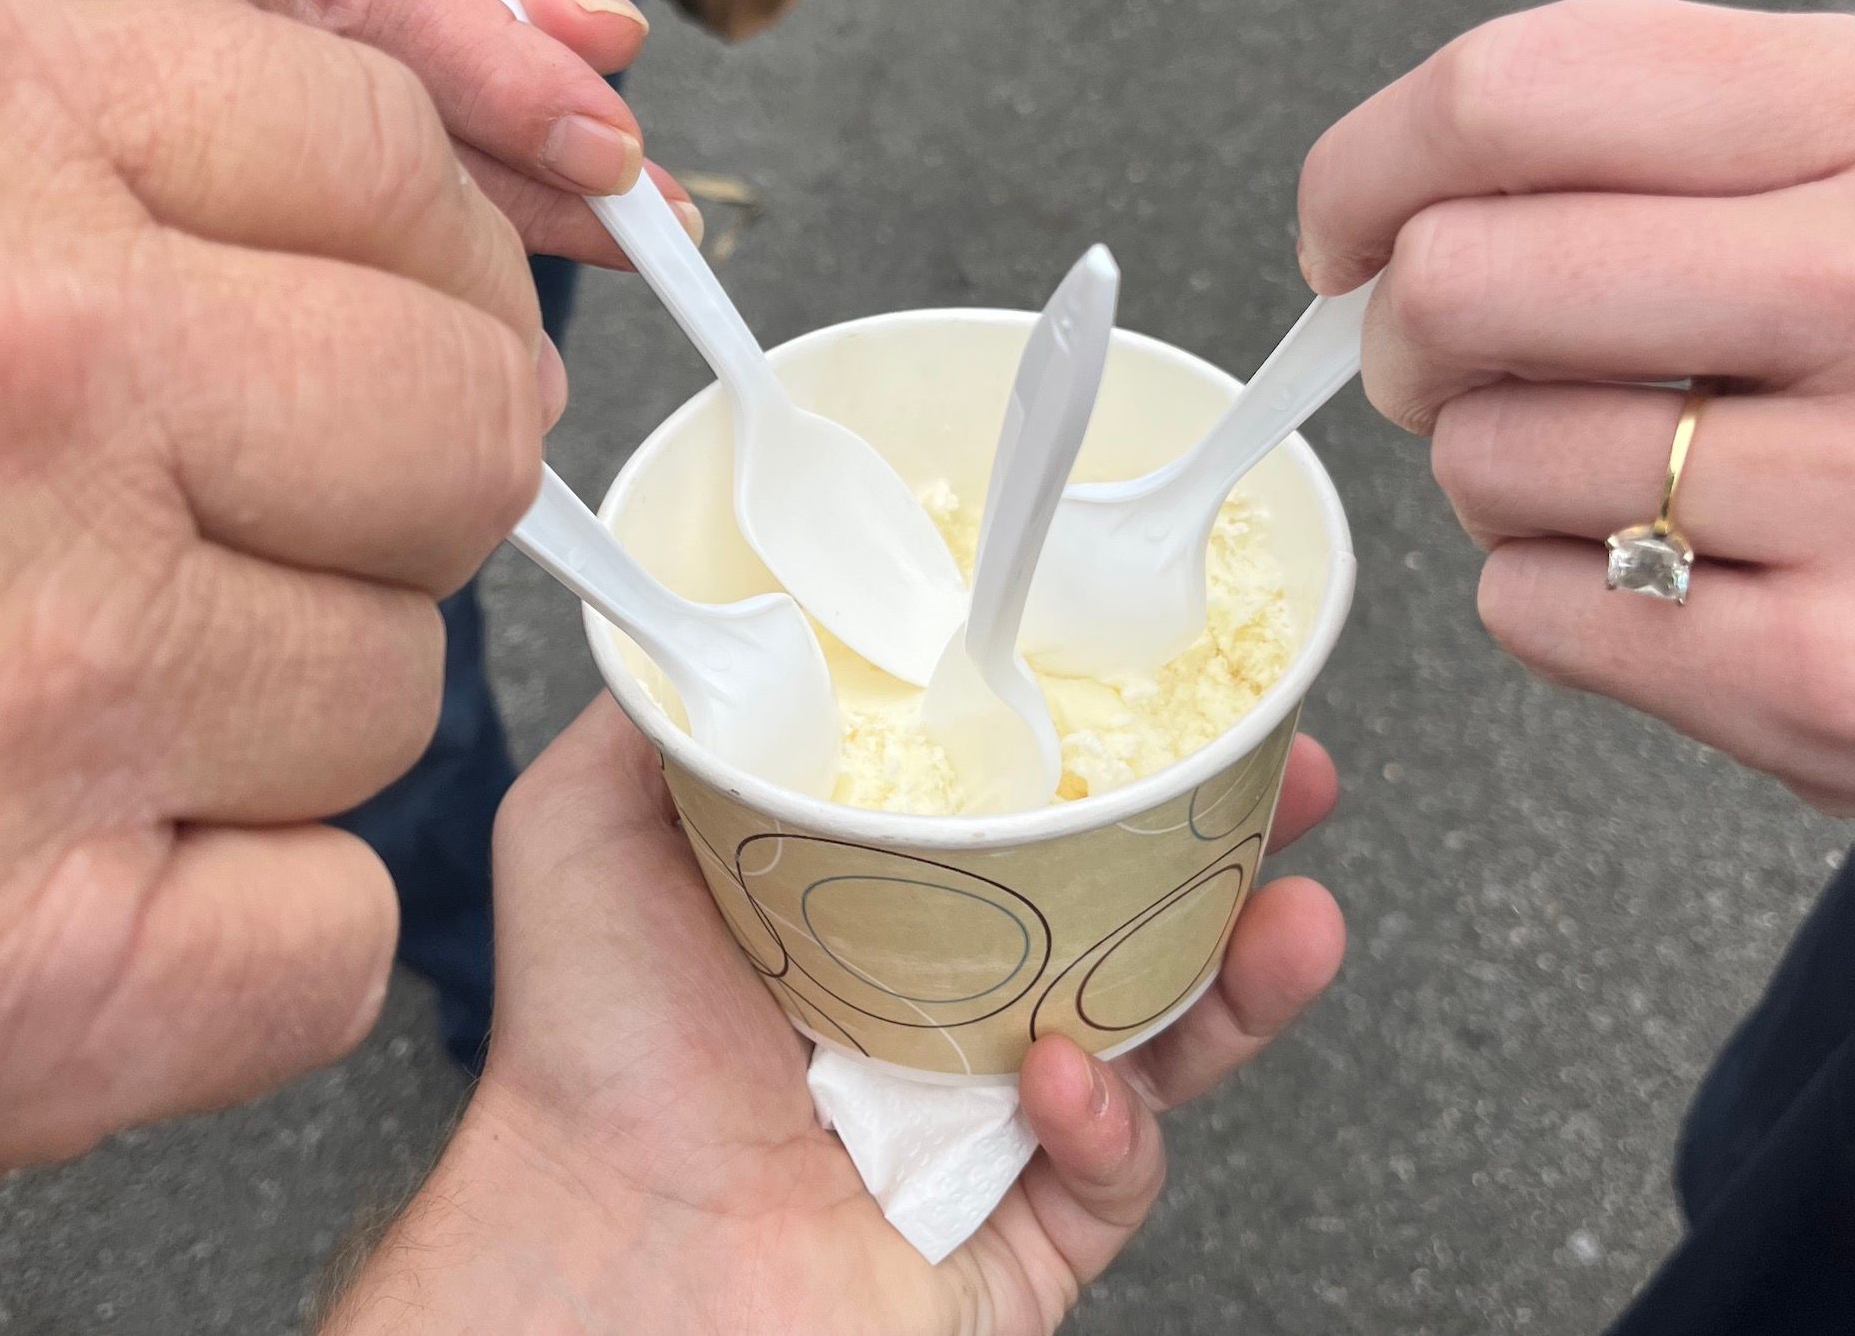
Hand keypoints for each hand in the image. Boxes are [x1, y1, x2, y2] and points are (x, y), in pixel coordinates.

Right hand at [0, 0, 551, 1229]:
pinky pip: (326, 943)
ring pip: (392, 692)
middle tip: (230, 539)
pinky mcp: (5, 990)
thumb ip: (14, 154)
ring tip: (41, 727)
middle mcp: (5, 392)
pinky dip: (238, 948)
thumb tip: (316, 204)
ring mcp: (23, 693)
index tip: (407, 324)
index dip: (433, 260)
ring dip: (274, 723)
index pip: (376, 156)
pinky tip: (63, 912)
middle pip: (453, 433)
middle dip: (386, 495)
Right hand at [57, 0, 697, 263]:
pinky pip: (294, 236)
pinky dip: (414, 263)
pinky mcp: (133, 163)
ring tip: (598, 251)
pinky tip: (496, 281)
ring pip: (321, 195)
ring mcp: (115, 76)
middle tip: (637, 228)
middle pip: (346, 108)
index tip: (612, 152)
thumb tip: (602, 39)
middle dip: (514, 183)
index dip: (504, 83)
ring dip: (477, 241)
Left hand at [323, 699, 1343, 1334]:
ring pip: (1165, 1041)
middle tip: (1293, 780)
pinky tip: (1063, 1077)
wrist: (600, 1255)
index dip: (1103, 750)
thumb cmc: (585, 1053)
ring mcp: (992, 1125)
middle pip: (1126, 912)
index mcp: (871, 911)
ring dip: (1246, 977)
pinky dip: (1108, 1120)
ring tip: (1295, 921)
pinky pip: (1115, 1170)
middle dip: (1225, 849)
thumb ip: (660, 723)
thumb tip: (713, 624)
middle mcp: (946, 1009)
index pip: (1021, 813)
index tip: (1169, 687)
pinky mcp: (1024, 1233)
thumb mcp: (587, 829)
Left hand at [1299, 0, 1854, 813]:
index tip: (1347, 230)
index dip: (1370, 165)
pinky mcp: (1826, 672)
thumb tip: (1385, 214)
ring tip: (1632, 473)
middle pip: (1457, 279)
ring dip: (1503, 474)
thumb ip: (1657, 149)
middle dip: (1407, 335)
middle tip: (1452, 363)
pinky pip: (1531, 607)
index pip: (1518, 91)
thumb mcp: (1844, 180)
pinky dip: (1555, 596)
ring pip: (1480, 456)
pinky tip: (1672, 573)